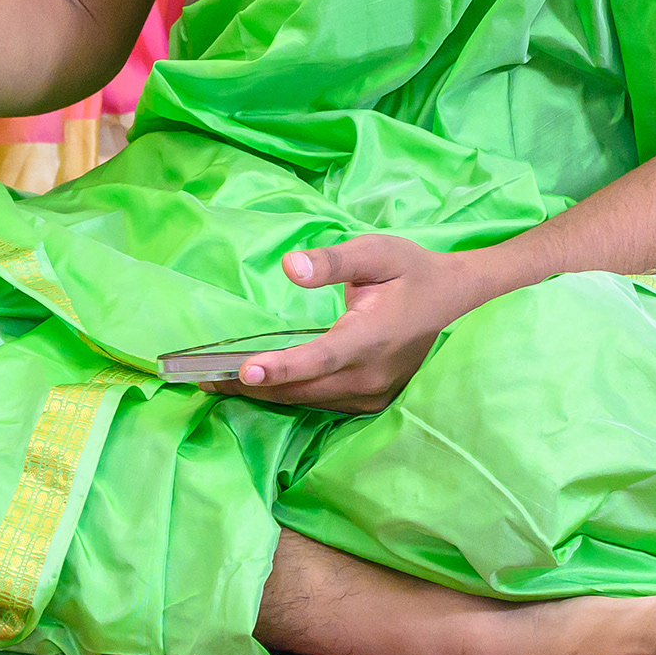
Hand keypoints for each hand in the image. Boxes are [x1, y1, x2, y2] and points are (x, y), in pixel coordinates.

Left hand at [231, 235, 502, 411]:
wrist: (454, 300)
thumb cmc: (412, 270)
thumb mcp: (377, 252)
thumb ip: (333, 261)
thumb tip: (290, 266)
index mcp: (371, 338)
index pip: (319, 358)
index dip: (281, 367)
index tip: (244, 370)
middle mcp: (370, 376)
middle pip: (302, 388)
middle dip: (251, 384)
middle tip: (201, 377)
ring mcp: (372, 394)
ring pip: (308, 400)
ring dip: (265, 393)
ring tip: (217, 383)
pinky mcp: (371, 401)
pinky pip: (321, 402)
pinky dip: (289, 394)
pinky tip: (259, 385)